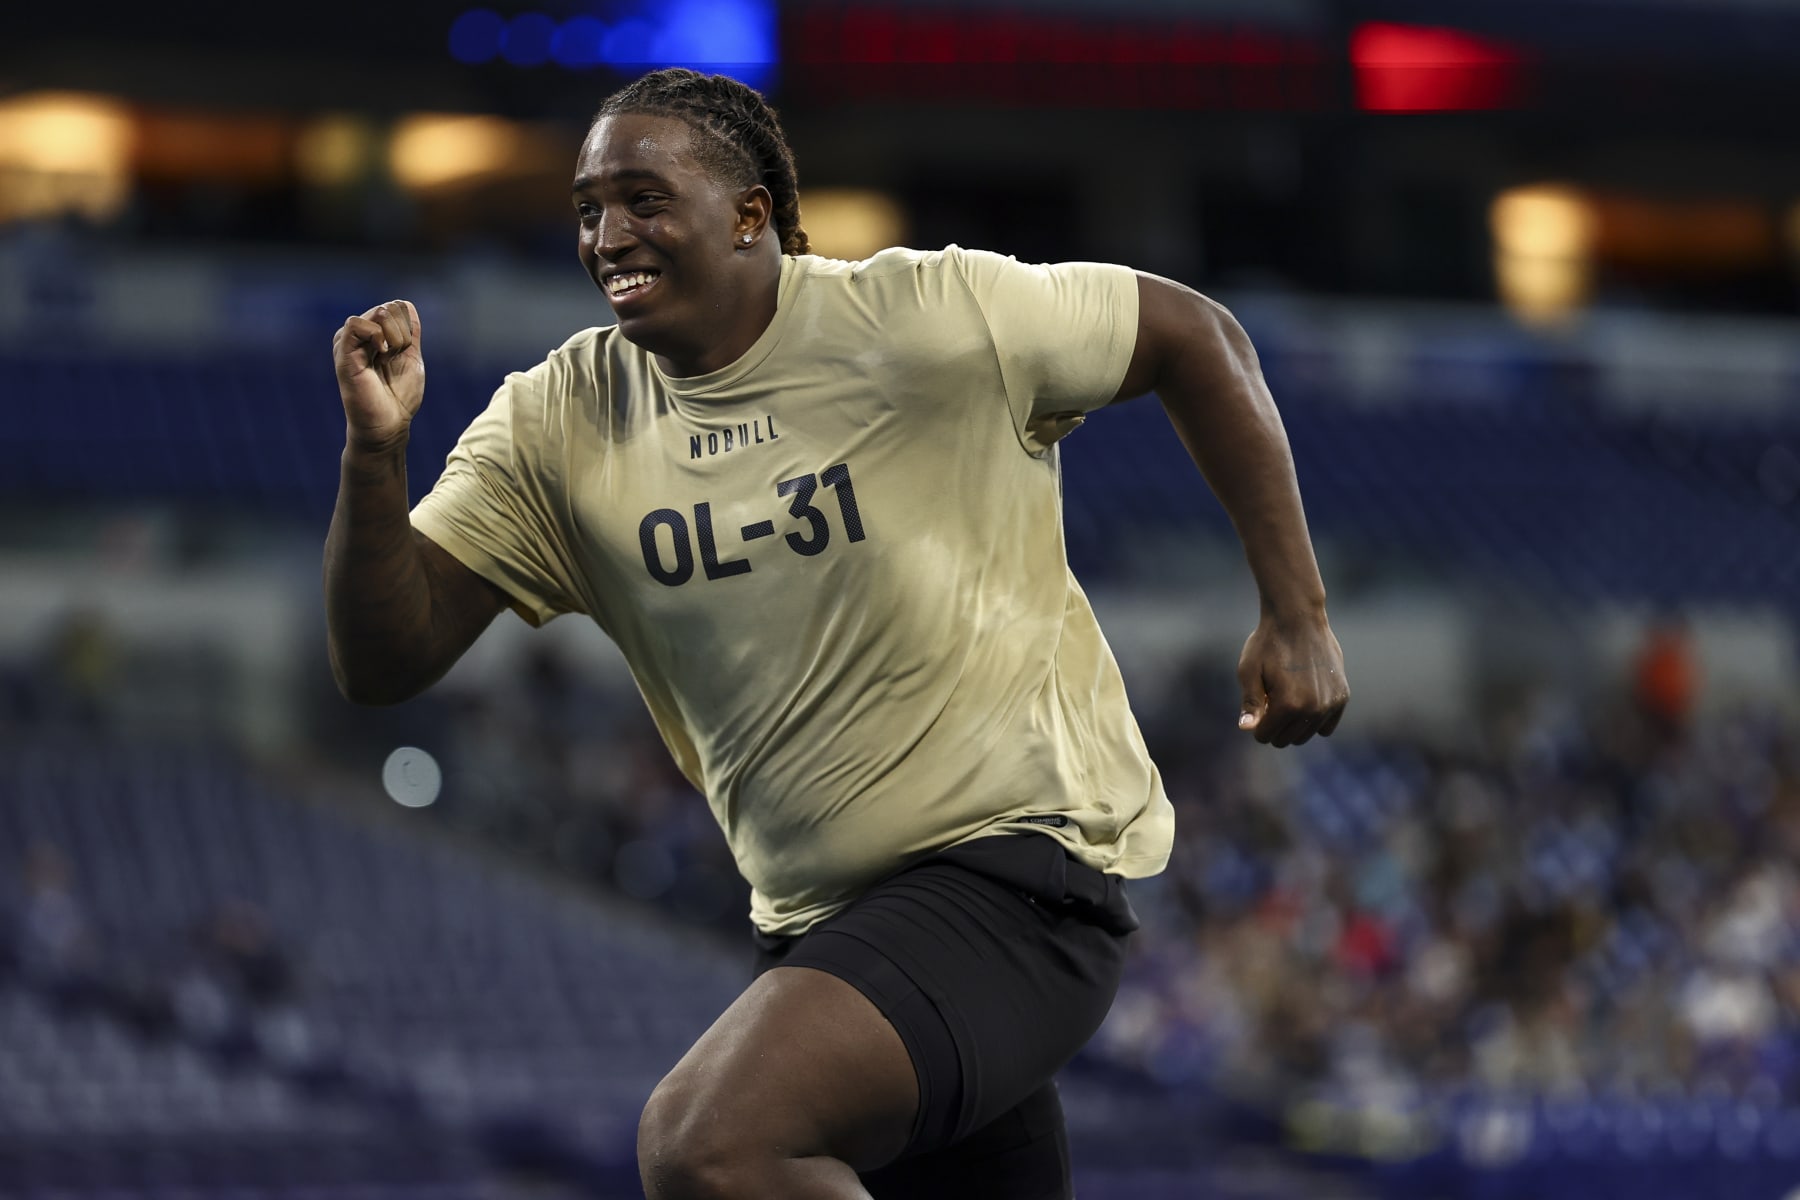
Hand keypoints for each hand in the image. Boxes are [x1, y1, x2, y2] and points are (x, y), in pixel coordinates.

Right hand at [333, 300, 423, 452]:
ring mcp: (349, 341)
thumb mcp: (411, 358)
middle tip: (394, 359)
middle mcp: (358, 334)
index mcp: (373, 334)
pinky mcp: (343, 352)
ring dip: (396, 337)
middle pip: (391, 307)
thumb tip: (406, 304)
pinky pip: (357, 323)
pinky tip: (381, 354)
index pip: (398, 307)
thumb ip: (410, 333)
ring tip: (387, 359)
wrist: (389, 424)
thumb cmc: (399, 397)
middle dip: (404, 334)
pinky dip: (378, 335)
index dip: (409, 328)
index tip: (402, 354)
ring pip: (379, 312)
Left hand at [1236, 611, 1348, 746]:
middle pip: (1286, 739)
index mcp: (1288, 705)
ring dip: (1293, 722)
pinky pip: (1326, 726)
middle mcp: (1313, 708)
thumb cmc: (1268, 643)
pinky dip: (1314, 719)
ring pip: (1305, 735)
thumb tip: (1247, 729)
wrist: (1298, 617)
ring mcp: (1331, 703)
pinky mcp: (1342, 696)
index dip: (1256, 722)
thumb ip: (1250, 704)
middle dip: (1274, 724)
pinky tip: (1306, 700)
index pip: (1265, 736)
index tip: (1258, 702)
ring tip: (1288, 693)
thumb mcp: (1249, 671)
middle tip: (1272, 696)